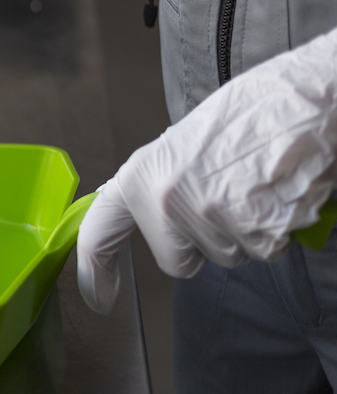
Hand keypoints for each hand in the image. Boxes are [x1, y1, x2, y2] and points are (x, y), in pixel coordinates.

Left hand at [77, 28, 336, 313]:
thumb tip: (157, 222)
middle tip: (227, 196)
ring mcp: (207, 214)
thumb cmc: (247, 115)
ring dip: (246, 230)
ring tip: (256, 184)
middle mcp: (165, 198)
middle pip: (180, 261)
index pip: (99, 230)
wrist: (300, 97)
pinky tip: (278, 192)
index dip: (94, 270)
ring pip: (229, 255)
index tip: (98, 297)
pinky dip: (276, 229)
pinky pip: (265, 250)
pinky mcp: (251, 227)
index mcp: (140, 174)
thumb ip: (164, 188)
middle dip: (205, 242)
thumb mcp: (182, 148)